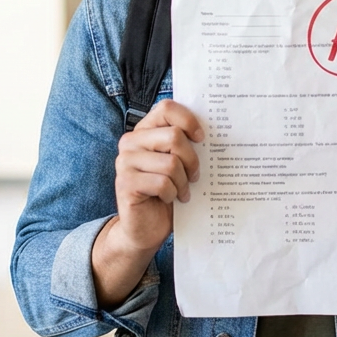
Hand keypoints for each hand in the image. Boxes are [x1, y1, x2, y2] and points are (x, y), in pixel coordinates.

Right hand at [110, 100, 204, 253]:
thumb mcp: (177, 163)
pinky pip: (162, 183)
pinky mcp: (126, 184)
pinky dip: (172, 194)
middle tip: (194, 176)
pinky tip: (168, 199)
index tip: (201, 139)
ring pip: (171, 163)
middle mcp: (130, 142)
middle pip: (174, 136)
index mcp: (144, 131)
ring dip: (182, 182)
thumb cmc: (166, 192)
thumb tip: (211, 132)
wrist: (146, 228)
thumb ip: (183, 144)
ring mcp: (125, 162)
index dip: (189, 120)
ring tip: (181, 191)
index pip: (167, 108)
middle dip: (191, 160)